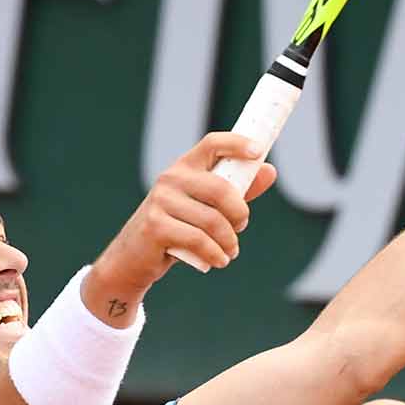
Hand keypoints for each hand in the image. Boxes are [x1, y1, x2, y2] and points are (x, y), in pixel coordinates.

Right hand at [97, 132, 278, 286]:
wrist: (134, 256)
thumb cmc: (176, 227)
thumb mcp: (206, 206)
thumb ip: (237, 190)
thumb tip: (269, 171)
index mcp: (185, 167)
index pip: (212, 144)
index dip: (237, 144)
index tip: (258, 152)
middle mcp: (171, 178)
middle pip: (221, 189)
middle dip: (239, 214)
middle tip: (240, 228)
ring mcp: (160, 200)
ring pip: (213, 221)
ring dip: (229, 242)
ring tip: (229, 251)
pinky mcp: (155, 225)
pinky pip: (198, 240)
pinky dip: (215, 254)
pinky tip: (218, 260)